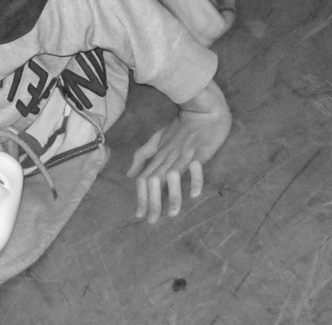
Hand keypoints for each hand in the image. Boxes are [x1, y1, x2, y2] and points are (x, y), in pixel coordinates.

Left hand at [125, 81, 230, 222]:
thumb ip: (143, 155)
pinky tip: (195, 194)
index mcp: (158, 156)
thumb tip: (129, 174)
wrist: (202, 109)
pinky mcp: (200, 151)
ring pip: (173, 175)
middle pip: (154, 180)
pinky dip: (195, 179)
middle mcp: (168, 157)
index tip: (139, 215)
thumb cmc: (181, 126)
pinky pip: (196, 166)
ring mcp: (184, 154)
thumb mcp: (157, 139)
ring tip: (172, 214)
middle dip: (152, 202)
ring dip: (172, 195)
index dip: (140, 197)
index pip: (143, 178)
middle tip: (151, 222)